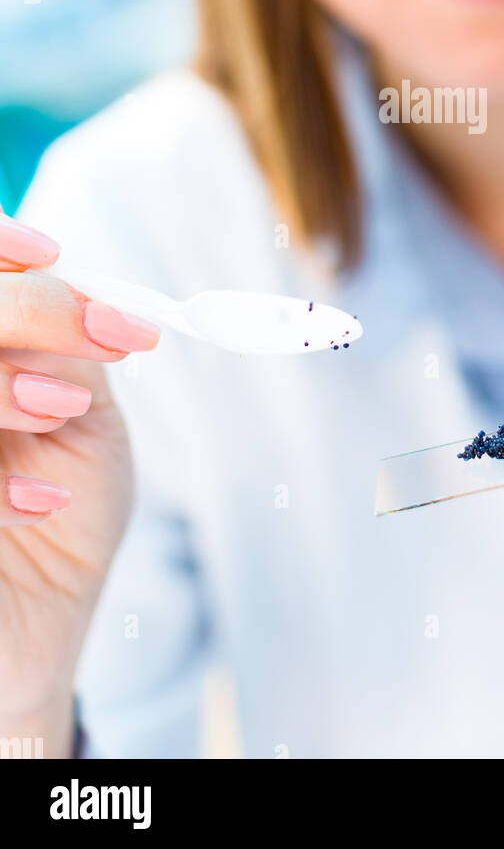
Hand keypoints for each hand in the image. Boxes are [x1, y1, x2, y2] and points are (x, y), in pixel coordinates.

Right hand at [0, 208, 159, 750]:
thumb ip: (72, 346)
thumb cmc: (64, 522)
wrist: (38, 634)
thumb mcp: (89, 423)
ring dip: (3, 382)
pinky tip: (40, 501)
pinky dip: (0, 481)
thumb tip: (75, 284)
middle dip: (29, 311)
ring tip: (62, 412)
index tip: (51, 257)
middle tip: (104, 339)